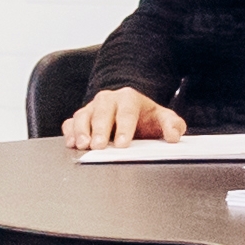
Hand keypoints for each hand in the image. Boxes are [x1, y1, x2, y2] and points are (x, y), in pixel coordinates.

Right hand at [66, 85, 185, 147]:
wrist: (129, 112)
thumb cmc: (145, 118)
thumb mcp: (162, 119)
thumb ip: (172, 125)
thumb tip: (174, 136)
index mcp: (129, 98)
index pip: (126, 110)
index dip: (124, 127)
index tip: (122, 143)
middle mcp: (108, 100)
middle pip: (102, 111)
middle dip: (99, 129)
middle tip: (98, 146)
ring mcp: (92, 108)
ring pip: (83, 115)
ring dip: (81, 131)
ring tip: (83, 145)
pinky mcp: (80, 118)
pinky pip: (70, 123)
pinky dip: (69, 132)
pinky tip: (71, 143)